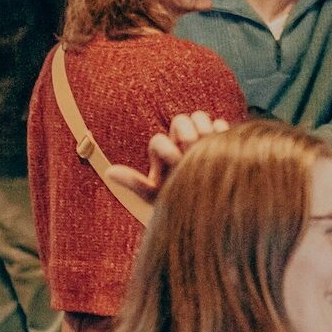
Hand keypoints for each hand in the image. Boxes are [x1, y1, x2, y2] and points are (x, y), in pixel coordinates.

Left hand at [103, 111, 230, 204]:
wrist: (208, 214)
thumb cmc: (179, 205)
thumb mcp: (156, 196)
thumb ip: (135, 183)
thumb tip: (109, 172)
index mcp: (163, 154)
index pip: (159, 140)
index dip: (166, 148)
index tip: (175, 163)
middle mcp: (180, 142)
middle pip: (181, 120)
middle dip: (186, 134)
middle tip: (192, 152)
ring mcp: (202, 139)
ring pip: (199, 117)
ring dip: (203, 130)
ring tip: (207, 148)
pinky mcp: (222, 140)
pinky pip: (220, 124)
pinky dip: (220, 131)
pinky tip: (221, 147)